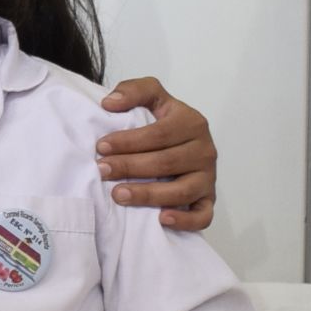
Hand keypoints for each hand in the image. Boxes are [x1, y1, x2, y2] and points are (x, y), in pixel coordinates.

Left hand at [99, 79, 217, 230]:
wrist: (183, 144)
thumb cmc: (164, 123)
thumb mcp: (154, 97)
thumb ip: (135, 90)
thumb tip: (110, 103)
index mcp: (192, 122)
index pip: (159, 133)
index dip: (128, 141)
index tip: (101, 147)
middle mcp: (205, 150)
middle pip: (166, 162)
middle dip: (130, 167)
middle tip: (102, 171)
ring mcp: (209, 178)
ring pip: (182, 191)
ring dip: (148, 194)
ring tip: (118, 195)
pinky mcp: (209, 200)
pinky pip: (203, 216)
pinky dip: (184, 220)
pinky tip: (161, 219)